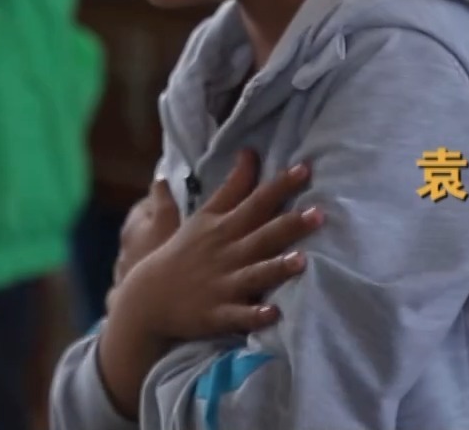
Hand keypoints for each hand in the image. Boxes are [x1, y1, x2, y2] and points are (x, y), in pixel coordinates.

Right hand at [108, 151, 321, 343]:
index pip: (256, 201)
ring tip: (302, 261)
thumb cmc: (183, 251)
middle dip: (289, 225)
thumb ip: (232, 186)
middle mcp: (226, 253)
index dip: (280, 185)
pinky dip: (254, 316)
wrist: (148, 296)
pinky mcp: (217, 314)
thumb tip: (250, 152)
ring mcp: (222, 285)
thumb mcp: (204, 215)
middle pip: (262, 235)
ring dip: (277, 268)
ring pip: (254, 274)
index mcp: (223, 226)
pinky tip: (272, 314)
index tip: (305, 169)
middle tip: (320, 213)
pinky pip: (238, 316)